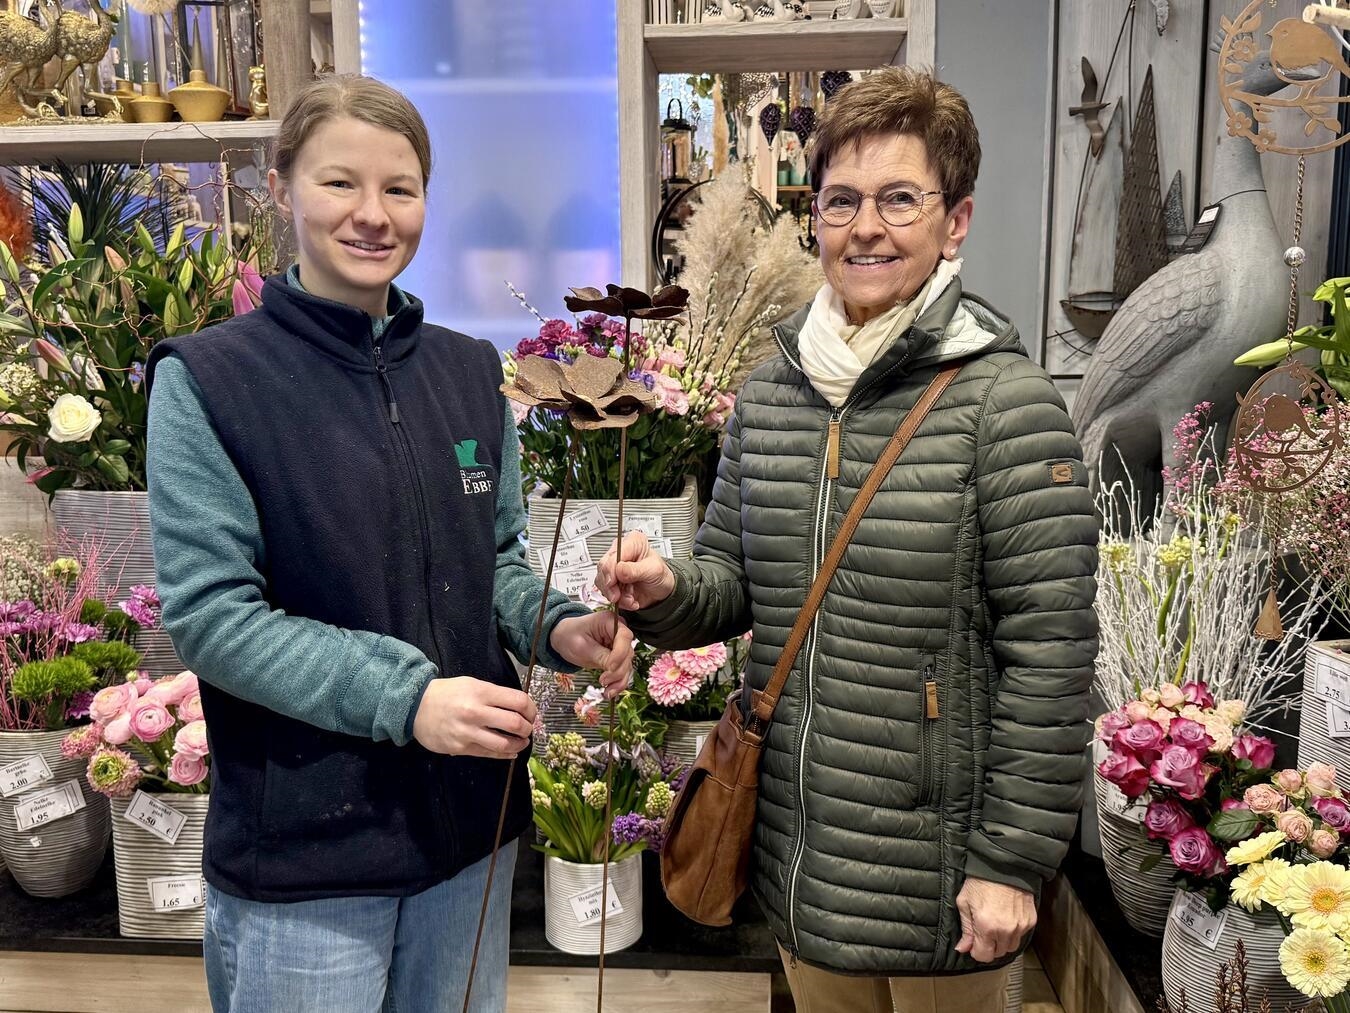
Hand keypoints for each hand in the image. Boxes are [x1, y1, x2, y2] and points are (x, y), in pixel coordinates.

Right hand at [412, 677, 537, 758]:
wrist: (415, 707)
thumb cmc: (448, 693)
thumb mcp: (472, 684)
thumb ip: (495, 695)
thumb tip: (520, 708)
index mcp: (481, 692)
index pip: (519, 701)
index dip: (532, 709)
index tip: (531, 714)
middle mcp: (476, 712)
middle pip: (515, 724)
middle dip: (528, 729)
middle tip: (528, 729)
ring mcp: (468, 732)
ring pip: (504, 744)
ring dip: (519, 744)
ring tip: (521, 742)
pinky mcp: (461, 748)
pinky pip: (489, 754)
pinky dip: (505, 754)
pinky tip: (510, 752)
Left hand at [549, 611, 634, 698]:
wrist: (565, 639)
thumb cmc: (569, 636)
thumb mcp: (581, 646)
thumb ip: (600, 657)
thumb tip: (614, 669)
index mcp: (610, 622)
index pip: (624, 637)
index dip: (620, 654)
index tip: (609, 667)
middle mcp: (618, 633)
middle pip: (628, 653)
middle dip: (617, 670)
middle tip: (603, 680)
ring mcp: (619, 646)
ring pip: (627, 665)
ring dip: (619, 680)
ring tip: (607, 691)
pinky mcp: (617, 658)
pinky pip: (622, 672)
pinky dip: (617, 683)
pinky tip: (609, 691)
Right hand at [594, 531, 675, 610]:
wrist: (662, 591)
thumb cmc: (661, 576)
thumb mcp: (654, 571)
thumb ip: (636, 570)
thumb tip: (619, 570)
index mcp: (633, 542)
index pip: (613, 555)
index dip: (610, 570)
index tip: (612, 583)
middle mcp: (621, 553)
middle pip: (604, 567)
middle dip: (611, 586)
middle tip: (619, 595)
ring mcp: (614, 567)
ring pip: (602, 580)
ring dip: (615, 594)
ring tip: (630, 598)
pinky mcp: (611, 579)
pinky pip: (605, 590)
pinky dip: (617, 599)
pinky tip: (628, 599)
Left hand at [953, 877, 1036, 962]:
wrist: (1003, 865)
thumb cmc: (981, 882)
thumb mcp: (964, 903)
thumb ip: (966, 929)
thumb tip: (963, 948)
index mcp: (987, 927)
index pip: (984, 956)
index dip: (977, 951)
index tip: (974, 943)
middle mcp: (1006, 930)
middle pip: (998, 953)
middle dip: (990, 946)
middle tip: (984, 931)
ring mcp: (1020, 926)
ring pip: (1011, 947)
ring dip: (1003, 941)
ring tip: (996, 925)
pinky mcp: (1030, 921)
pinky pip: (1021, 935)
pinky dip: (1014, 932)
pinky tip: (1007, 918)